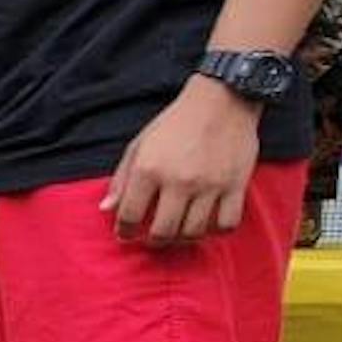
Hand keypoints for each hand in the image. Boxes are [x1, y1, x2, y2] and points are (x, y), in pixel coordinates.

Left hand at [103, 80, 262, 243]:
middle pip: (163, 232)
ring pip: (193, 233)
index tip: (126, 234)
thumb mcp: (140, 144)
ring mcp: (209, 185)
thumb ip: (121, 178)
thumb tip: (106, 209)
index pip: (130, 216)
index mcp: (149, 169)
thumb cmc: (176, 122)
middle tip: (153, 238)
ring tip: (178, 231)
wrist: (221, 100)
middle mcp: (178, 181)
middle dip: (153, 241)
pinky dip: (216, 231)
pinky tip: (207, 224)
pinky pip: (226, 224)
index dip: (124, 231)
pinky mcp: (235, 186)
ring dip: (183, 238)